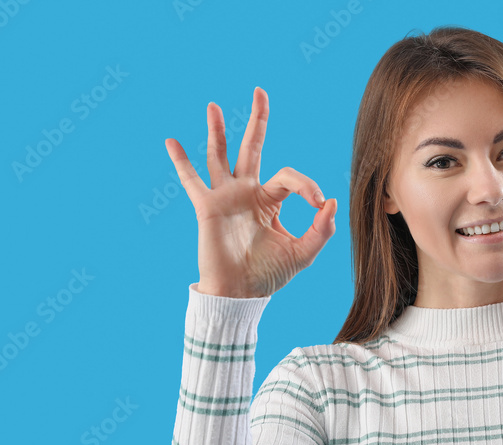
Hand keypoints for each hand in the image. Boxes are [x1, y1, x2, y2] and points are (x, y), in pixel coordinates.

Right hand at [165, 87, 336, 297]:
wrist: (240, 294)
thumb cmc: (269, 275)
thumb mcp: (303, 253)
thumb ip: (322, 230)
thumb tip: (331, 202)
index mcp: (269, 201)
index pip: (290, 178)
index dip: (308, 186)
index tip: (320, 204)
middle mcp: (246, 193)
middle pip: (253, 147)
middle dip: (257, 120)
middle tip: (260, 91)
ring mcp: (225, 197)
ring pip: (221, 155)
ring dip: (218, 130)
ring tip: (214, 106)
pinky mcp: (207, 207)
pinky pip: (192, 180)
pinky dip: (181, 161)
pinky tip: (171, 141)